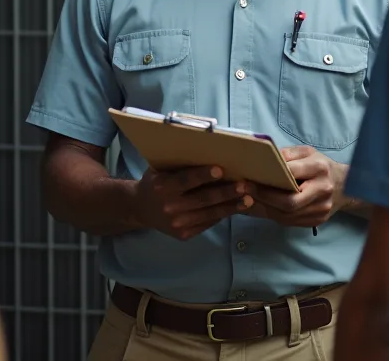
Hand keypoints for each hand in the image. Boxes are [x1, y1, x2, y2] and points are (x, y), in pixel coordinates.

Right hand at [134, 165, 254, 240]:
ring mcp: (177, 224)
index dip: (203, 175)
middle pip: (203, 199)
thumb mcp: (161, 170)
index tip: (221, 170)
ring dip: (231, 206)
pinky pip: (207, 223)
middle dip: (226, 192)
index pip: (186, 180)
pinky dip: (222, 215)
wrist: (140, 209)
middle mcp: (169, 207)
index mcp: (162, 187)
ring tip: (249, 199)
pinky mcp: (184, 235)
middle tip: (245, 185)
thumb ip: (181, 166)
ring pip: (210, 214)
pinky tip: (235, 208)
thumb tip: (212, 154)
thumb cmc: (156, 182)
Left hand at [247, 146, 347, 227]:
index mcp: (319, 168)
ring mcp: (321, 209)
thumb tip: (264, 160)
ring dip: (266, 208)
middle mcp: (322, 190)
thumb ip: (287, 155)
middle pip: (289, 202)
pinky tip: (264, 207)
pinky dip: (274, 215)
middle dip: (264, 198)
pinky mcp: (317, 220)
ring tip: (250, 199)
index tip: (249, 178)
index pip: (291, 174)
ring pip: (287, 215)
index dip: (269, 178)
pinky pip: (290, 222)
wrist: (345, 186)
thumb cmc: (321, 166)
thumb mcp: (307, 153)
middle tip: (245, 191)